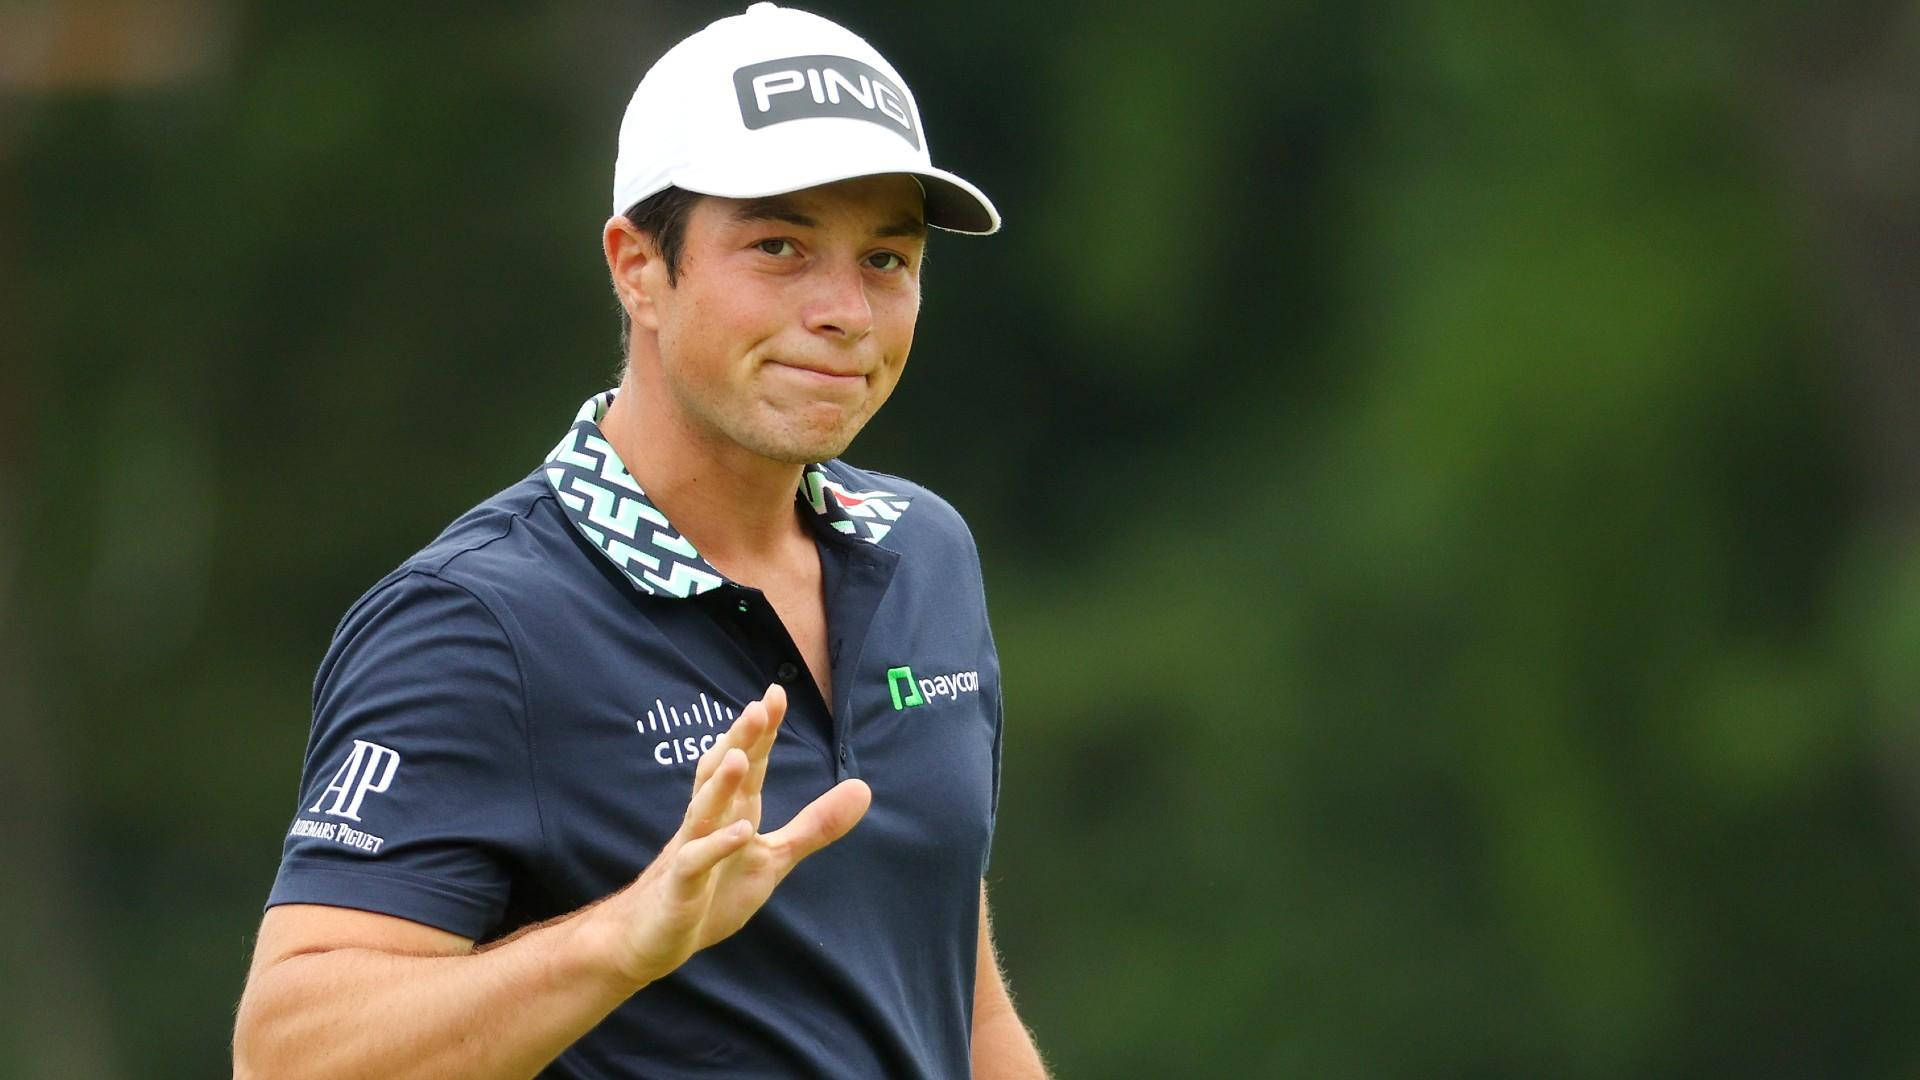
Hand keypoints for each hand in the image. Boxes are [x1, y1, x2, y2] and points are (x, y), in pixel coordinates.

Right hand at [592, 684, 870, 986]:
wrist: (650, 937)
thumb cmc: (711, 891)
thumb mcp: (774, 857)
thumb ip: (815, 825)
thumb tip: (863, 788)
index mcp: (732, 811)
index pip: (748, 762)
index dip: (761, 731)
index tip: (776, 692)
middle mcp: (708, 821)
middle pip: (722, 773)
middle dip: (740, 741)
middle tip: (758, 706)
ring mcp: (690, 851)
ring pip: (703, 810)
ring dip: (722, 784)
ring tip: (742, 757)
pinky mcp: (681, 886)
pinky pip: (696, 861)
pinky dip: (716, 845)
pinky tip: (741, 831)